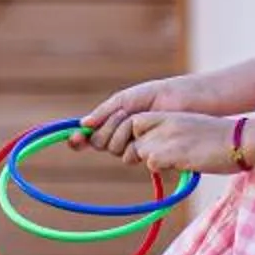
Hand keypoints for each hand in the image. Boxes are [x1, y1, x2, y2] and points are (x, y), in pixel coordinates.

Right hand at [73, 75, 187, 156]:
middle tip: (122, 115)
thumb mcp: (124, 100)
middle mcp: (120, 137)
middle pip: (99, 143)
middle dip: (106, 130)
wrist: (180, 102)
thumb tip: (83, 124)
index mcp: (111, 123)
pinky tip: (143, 135)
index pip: (89, 135)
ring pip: (114, 151)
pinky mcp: (148, 155)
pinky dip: (133, 146)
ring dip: (121, 133)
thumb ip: (103, 112)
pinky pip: (131, 158)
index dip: (79, 139)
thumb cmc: (154, 96)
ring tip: (136, 119)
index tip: (73, 138)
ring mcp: (133, 147)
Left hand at [128, 108, 242, 176]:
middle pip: (133, 140)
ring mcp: (165, 137)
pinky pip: (151, 164)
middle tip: (162, 159)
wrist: (240, 140)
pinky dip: (162, 168)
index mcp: (169, 115)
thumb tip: (156, 154)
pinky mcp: (170, 153)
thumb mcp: (191, 127)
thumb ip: (171, 135)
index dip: (138, 136)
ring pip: (139, 152)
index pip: (135, 122)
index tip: (147, 146)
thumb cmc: (222, 139)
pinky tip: (182, 164)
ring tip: (176, 161)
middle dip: (141, 151)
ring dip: (153, 160)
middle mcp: (163, 123)